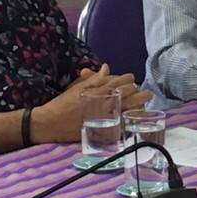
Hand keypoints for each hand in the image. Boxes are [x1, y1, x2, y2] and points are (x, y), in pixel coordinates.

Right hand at [31, 63, 145, 143]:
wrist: (50, 122)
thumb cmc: (63, 104)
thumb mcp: (79, 88)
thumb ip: (95, 78)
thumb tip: (106, 68)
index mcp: (99, 89)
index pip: (123, 80)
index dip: (129, 79)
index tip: (131, 81)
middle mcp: (105, 102)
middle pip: (131, 94)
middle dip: (140, 93)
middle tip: (146, 94)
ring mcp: (106, 116)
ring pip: (132, 108)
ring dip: (140, 105)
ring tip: (145, 105)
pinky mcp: (104, 130)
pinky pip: (124, 124)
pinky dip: (132, 120)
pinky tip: (137, 119)